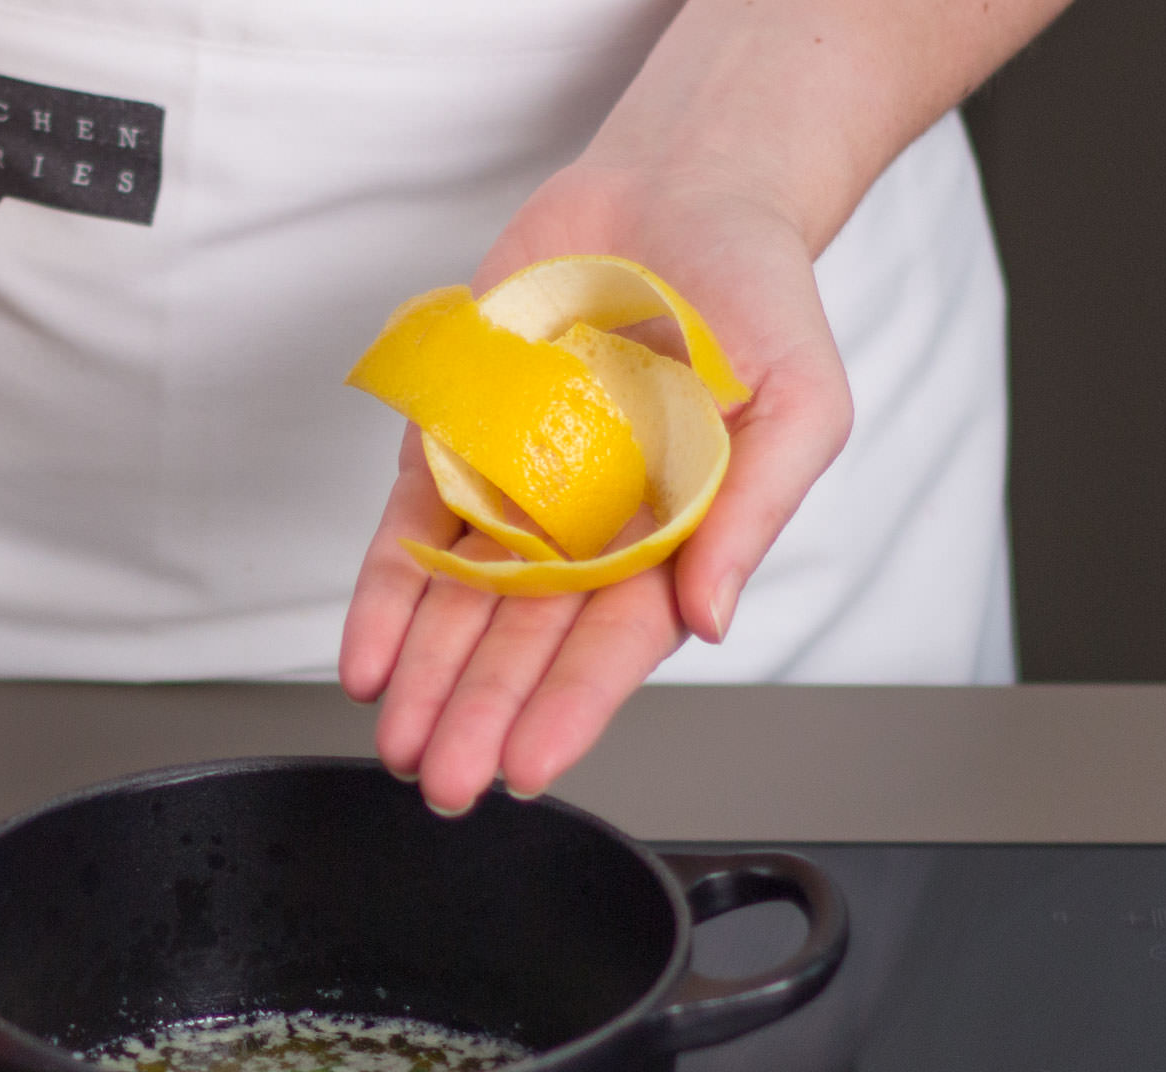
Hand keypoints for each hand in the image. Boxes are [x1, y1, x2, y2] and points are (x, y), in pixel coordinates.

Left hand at [339, 159, 853, 813]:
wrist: (682, 193)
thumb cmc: (759, 303)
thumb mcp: (799, 405)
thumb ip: (754, 513)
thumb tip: (714, 619)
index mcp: (673, 544)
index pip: (613, 647)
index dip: (569, 709)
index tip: (527, 766)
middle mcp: (588, 534)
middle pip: (524, 645)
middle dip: (480, 714)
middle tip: (445, 783)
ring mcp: (518, 493)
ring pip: (460, 606)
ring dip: (426, 676)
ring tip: (398, 743)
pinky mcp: (459, 445)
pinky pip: (412, 533)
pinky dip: (384, 596)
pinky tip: (366, 660)